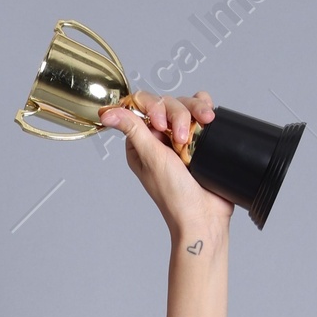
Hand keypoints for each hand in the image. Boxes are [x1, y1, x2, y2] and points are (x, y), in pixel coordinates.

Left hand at [98, 90, 232, 240]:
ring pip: (186, 104)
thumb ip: (133, 130)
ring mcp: (180, 136)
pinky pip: (202, 110)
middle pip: (166, 103)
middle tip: (181, 139)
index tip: (161, 123)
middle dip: (177, 115)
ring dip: (194, 114)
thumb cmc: (175, 195)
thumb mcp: (150, 158)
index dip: (153, 107)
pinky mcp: (200, 136)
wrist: (204, 214)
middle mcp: (159, 138)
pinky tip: (209, 120)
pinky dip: (206, 110)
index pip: (142, 106)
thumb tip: (107, 113)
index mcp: (140, 143)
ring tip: (196, 137)